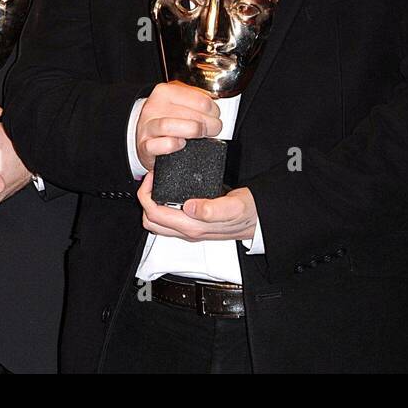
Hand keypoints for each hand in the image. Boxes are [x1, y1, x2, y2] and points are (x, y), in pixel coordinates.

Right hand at [135, 81, 220, 172]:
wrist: (143, 134)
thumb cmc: (165, 118)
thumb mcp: (178, 104)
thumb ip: (195, 104)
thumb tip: (216, 112)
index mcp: (165, 92)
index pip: (197, 98)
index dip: (213, 109)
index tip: (216, 116)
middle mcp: (154, 108)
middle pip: (186, 113)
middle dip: (207, 123)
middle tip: (214, 129)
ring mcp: (148, 127)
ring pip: (169, 125)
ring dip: (191, 131)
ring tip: (201, 135)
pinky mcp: (145, 146)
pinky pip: (158, 145)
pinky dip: (172, 145)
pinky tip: (181, 144)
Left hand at [137, 174, 256, 240]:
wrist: (262, 220)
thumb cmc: (250, 213)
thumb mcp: (236, 208)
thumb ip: (213, 210)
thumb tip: (189, 207)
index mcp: (193, 227)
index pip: (154, 215)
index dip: (147, 194)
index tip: (154, 175)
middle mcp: (188, 231)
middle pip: (151, 220)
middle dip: (146, 198)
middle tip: (154, 178)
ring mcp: (191, 229)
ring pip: (158, 222)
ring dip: (153, 202)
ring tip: (160, 182)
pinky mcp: (195, 224)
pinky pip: (170, 219)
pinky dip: (164, 205)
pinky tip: (172, 190)